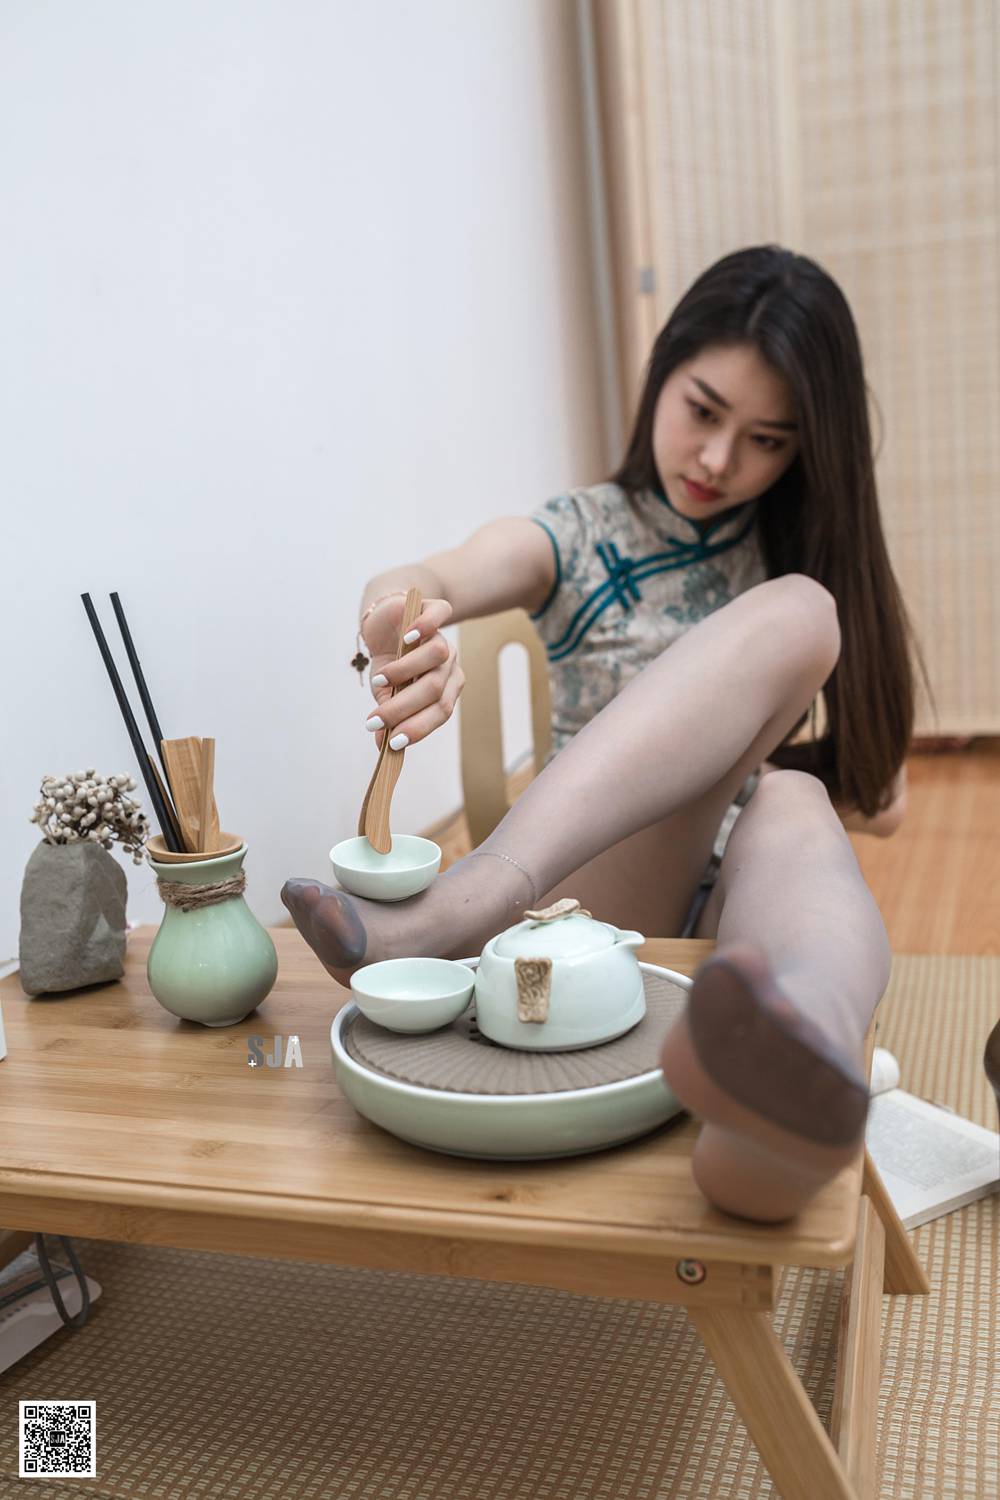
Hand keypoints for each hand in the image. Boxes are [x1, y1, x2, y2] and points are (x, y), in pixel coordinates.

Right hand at [361, 595, 463, 748]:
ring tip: (379, 681)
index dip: (418, 727)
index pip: (440, 711)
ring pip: (437, 654)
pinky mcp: (433, 609)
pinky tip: (406, 638)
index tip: (393, 742)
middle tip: (375, 720)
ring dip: (405, 671)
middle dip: (403, 708)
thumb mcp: (384, 693)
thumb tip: (380, 746)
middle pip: (435, 688)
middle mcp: (449, 664)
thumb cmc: (389, 663)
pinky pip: (439, 615)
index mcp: (445, 687)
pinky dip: (425, 626)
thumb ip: (388, 716)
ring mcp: (443, 635)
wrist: (384, 624)